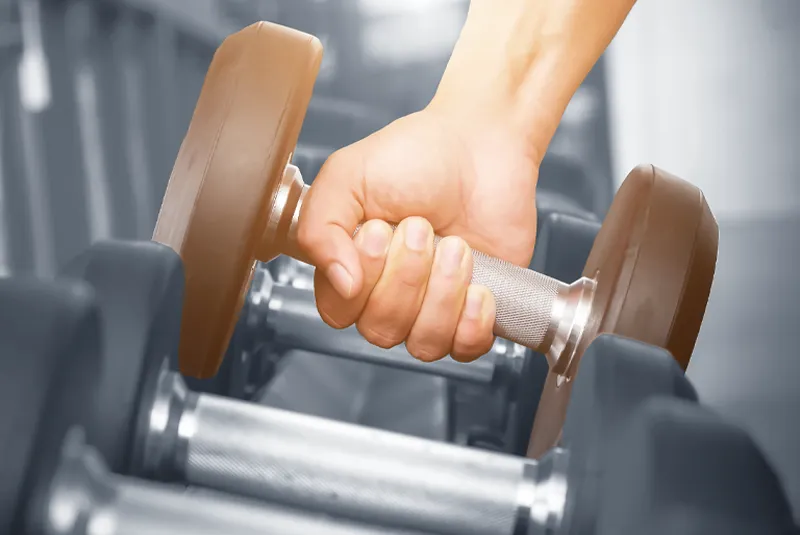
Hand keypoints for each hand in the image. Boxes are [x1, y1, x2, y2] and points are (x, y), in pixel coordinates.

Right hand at [297, 106, 539, 361]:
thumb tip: (341, 284)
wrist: (481, 145)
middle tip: (422, 227)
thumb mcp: (348, 176)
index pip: (339, 311)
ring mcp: (432, 306)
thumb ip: (320, 227)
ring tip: (457, 247)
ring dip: (443, 294)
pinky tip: (480, 286)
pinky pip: (466, 349)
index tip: (379, 230)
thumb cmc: (415, 156)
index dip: (363, 279)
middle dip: (408, 277)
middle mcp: (387, 294)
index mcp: (349, 267)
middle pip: (382, 329)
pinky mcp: (474, 311)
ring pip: (423, 343)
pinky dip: (473, 323)